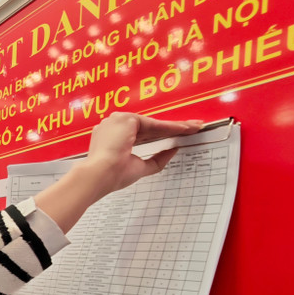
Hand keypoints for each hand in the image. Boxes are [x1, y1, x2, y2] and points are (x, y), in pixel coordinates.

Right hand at [32, 113, 201, 231]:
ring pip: (154, 124)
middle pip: (150, 127)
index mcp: (113, 138)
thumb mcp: (140, 167)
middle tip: (192, 128)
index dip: (162, 136)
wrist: (99, 175)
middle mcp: (114, 126)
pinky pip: (154, 124)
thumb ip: (157, 159)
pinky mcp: (126, 119)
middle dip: (173, 129)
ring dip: (175, 127)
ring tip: (194, 128)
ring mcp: (118, 120)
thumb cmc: (111, 176)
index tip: (177, 137)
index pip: (143, 135)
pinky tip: (184, 129)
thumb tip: (173, 150)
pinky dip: (170, 127)